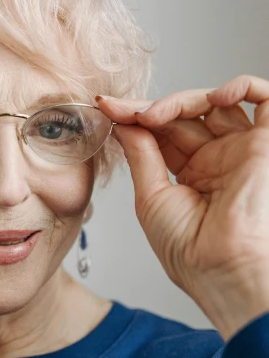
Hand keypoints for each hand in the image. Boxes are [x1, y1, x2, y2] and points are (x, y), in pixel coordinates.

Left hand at [96, 75, 268, 340]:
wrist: (222, 270)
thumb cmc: (190, 250)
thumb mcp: (151, 196)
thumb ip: (141, 154)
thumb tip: (123, 123)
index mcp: (191, 174)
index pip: (163, 131)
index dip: (134, 116)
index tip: (106, 107)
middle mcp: (218, 159)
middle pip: (184, 114)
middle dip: (148, 107)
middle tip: (121, 110)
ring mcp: (241, 150)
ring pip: (216, 103)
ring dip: (182, 99)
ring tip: (154, 115)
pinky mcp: (268, 145)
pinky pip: (266, 100)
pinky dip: (242, 87)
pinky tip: (215, 97)